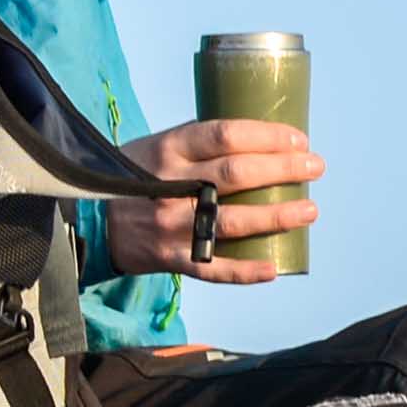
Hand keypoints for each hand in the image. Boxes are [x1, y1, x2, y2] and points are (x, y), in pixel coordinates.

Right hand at [101, 116, 321, 281]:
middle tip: (316, 167)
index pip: (226, 135)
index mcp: (168, 148)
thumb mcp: (156, 146)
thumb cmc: (134, 176)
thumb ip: (199, 143)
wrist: (90, 221)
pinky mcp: (170, 258)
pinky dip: (244, 271)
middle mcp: (170, 184)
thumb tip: (262, 139)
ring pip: (232, 221)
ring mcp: (170, 224)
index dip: (268, 136)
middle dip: (284, 170)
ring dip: (277, 216)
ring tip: (310, 210)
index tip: (299, 140)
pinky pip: (211, 267)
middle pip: (237, 174)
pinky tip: (274, 267)